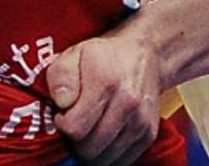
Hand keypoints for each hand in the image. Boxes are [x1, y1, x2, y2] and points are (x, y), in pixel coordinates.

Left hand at [47, 31, 162, 165]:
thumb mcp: (74, 54)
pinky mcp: (148, 136)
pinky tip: (102, 134)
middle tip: (74, 124)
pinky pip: (120, 162)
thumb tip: (62, 104)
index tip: (62, 114)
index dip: (62, 125)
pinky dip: (107, 154)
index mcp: (106, 82)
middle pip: (88, 149)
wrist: (144, 56)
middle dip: (74, 141)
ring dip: (90, 150)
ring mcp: (140, 123)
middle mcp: (128, 105)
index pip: (75, 128)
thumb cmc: (103, 56)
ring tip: (88, 128)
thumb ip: (60, 77)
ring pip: (103, 160)